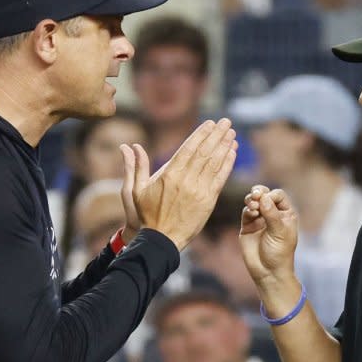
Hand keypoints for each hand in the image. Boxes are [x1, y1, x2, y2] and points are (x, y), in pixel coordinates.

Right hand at [120, 118, 237, 250]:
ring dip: (224, 146)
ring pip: (214, 163)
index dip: (201, 134)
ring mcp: (198, 191)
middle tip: (226, 121)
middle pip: (204, 152)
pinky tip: (232, 152)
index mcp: (169, 175)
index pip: (189, 148)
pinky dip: (227, 164)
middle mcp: (185, 180)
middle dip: (217, 135)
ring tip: (231, 133)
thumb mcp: (135, 190)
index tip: (210, 123)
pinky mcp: (208, 202)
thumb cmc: (145, 214)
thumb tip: (128, 146)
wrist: (160, 240)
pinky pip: (220, 179)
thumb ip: (135, 166)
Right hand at [239, 185, 298, 288]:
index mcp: (286, 214)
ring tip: (253, 205)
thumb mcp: (279, 232)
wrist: (268, 272)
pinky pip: (246, 213)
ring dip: (252, 200)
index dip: (271, 195)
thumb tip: (263, 197)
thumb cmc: (279, 253)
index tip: (266, 200)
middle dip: (259, 192)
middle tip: (255, 194)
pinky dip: (247, 210)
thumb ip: (271, 214)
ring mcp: (260, 220)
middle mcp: (272, 214)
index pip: (278, 195)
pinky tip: (251, 213)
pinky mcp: (248, 226)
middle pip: (265, 195)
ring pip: (253, 202)